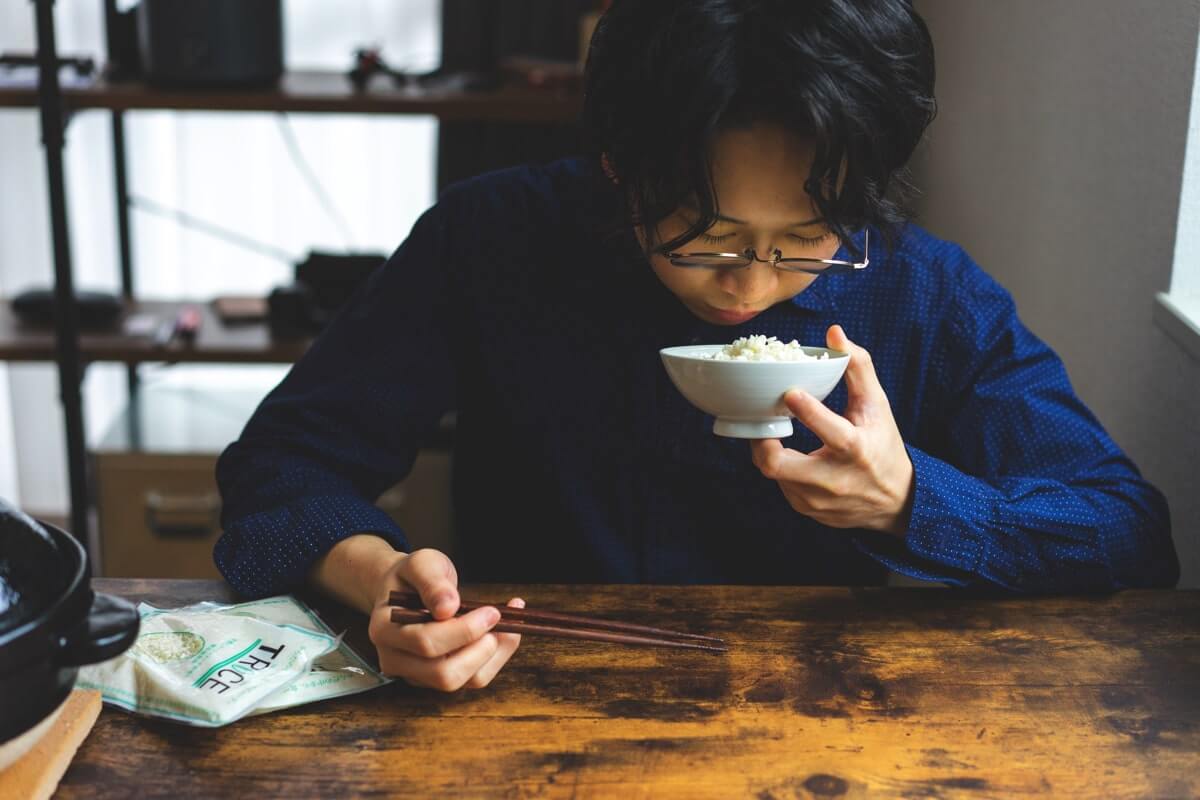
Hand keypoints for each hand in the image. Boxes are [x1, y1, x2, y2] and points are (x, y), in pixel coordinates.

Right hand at [366, 548, 522, 690]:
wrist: (405, 588)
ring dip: (493, 655)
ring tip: (509, 624)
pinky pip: (471, 679)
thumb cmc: (412, 576)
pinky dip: (495, 659)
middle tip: (499, 619)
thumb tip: (448, 608)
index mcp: (385, 630)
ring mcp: (416, 674)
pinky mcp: (436, 679)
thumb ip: (432, 582)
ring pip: (461, 682)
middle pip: (443, 674)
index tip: (491, 611)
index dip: (464, 631)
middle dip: (480, 649)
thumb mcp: (421, 564)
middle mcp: (395, 660)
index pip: (426, 643)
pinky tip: (505, 634)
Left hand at [750, 325, 914, 535]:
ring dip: (769, 451)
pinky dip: (780, 468)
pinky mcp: (806, 510)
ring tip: (773, 432)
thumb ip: (857, 367)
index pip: (832, 433)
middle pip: (780, 466)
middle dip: (762, 441)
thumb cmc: (883, 444)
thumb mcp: (877, 405)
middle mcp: (835, 480)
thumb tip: (834, 333)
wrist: (895, 500)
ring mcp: (817, 500)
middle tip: (761, 420)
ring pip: (774, 474)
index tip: (790, 392)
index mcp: (857, 450)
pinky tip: (787, 453)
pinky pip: (780, 486)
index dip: (809, 413)